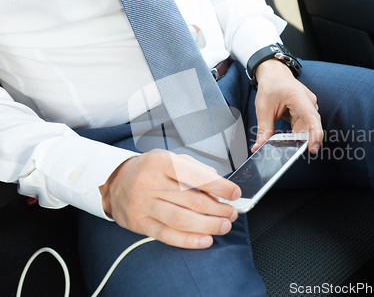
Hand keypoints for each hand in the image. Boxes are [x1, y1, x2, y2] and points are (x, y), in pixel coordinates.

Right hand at [99, 149, 240, 248]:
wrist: (114, 182)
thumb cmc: (148, 170)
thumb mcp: (170, 158)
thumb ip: (196, 169)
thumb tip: (219, 187)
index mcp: (160, 162)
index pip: (196, 176)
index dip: (220, 187)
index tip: (235, 193)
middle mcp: (150, 183)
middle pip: (191, 201)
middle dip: (218, 209)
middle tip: (232, 213)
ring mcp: (143, 205)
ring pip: (181, 220)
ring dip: (208, 225)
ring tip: (224, 226)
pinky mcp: (139, 223)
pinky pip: (167, 235)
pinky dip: (189, 240)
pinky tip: (205, 240)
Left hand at [252, 59, 322, 152]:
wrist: (274, 74)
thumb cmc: (271, 85)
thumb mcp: (263, 108)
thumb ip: (264, 129)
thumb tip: (259, 146)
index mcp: (298, 97)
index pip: (312, 118)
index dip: (314, 134)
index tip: (312, 148)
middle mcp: (308, 102)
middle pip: (310, 127)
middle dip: (302, 142)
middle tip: (289, 154)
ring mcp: (308, 108)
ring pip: (306, 129)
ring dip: (296, 139)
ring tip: (284, 146)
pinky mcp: (305, 113)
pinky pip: (303, 128)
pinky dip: (294, 135)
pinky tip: (285, 139)